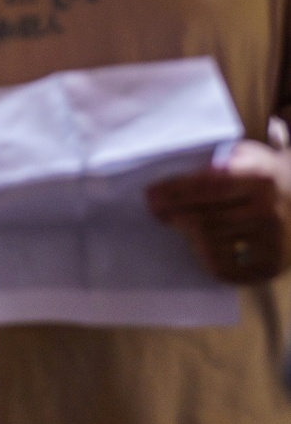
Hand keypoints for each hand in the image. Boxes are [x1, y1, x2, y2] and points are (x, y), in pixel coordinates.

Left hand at [146, 141, 290, 285]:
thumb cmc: (262, 173)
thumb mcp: (245, 155)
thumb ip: (214, 162)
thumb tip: (165, 172)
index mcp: (260, 178)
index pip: (207, 187)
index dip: (174, 192)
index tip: (150, 194)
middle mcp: (269, 212)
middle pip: (204, 220)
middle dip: (173, 214)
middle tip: (154, 210)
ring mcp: (273, 243)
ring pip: (210, 244)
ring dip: (186, 234)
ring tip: (177, 222)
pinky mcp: (271, 266)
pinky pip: (224, 268)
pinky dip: (204, 257)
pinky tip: (197, 244)